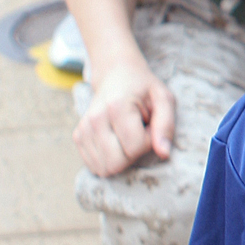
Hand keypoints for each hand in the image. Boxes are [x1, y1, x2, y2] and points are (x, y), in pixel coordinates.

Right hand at [74, 58, 175, 175]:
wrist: (116, 74)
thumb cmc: (144, 88)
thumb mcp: (163, 99)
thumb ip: (166, 125)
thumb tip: (164, 153)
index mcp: (116, 107)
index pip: (135, 147)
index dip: (149, 142)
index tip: (150, 126)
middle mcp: (95, 119)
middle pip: (116, 164)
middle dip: (134, 155)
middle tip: (139, 133)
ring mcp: (83, 129)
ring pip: (104, 169)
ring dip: (121, 158)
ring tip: (127, 135)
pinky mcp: (78, 137)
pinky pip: (95, 167)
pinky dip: (109, 160)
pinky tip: (116, 141)